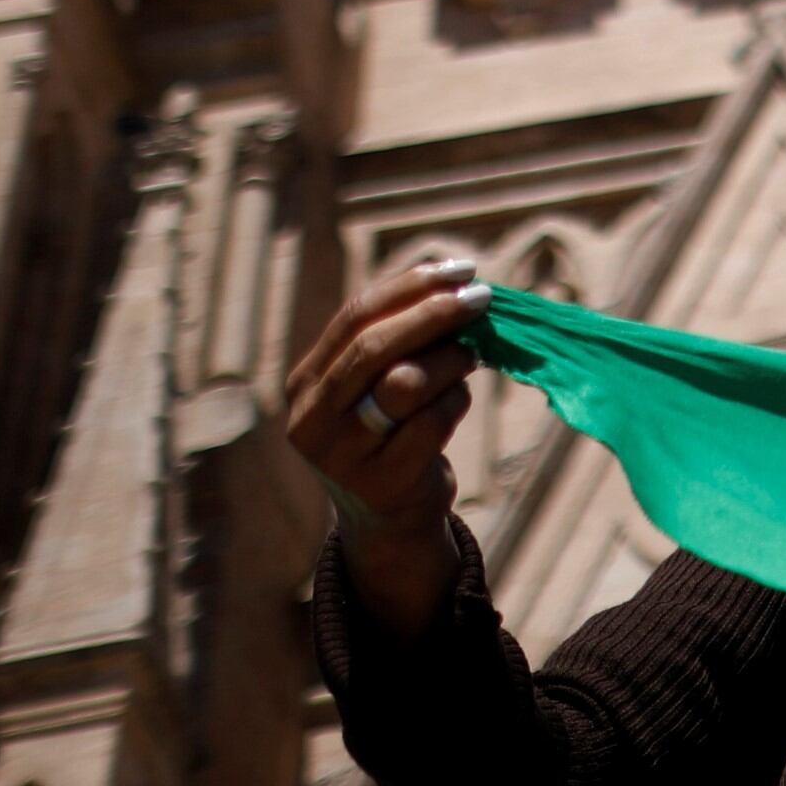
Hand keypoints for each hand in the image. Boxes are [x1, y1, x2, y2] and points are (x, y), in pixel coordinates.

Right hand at [285, 256, 489, 634]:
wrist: (389, 517)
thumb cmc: (390, 430)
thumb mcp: (375, 385)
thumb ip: (398, 340)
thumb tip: (457, 283)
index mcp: (304, 383)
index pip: (354, 316)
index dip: (410, 286)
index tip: (460, 268)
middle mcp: (311, 419)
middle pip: (375, 346)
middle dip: (434, 313)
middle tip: (481, 297)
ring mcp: (341, 456)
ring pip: (405, 382)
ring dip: (450, 360)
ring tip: (471, 356)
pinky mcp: (381, 483)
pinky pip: (432, 422)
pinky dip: (456, 403)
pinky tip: (457, 403)